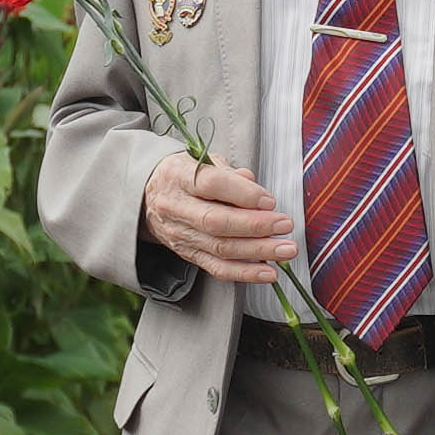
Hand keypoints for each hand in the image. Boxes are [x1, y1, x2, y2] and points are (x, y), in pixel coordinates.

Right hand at [144, 153, 295, 286]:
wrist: (148, 198)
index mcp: (179, 177)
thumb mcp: (200, 161)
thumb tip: (253, 185)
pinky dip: (246, 273)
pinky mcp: (188, 255)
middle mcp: (176, 207)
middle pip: (217, 221)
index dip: (243, 193)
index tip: (269, 200)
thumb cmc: (183, 176)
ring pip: (221, 248)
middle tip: (284, 224)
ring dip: (258, 251)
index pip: (212, 183)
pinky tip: (268, 272)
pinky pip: (218, 268)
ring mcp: (181, 235)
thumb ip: (229, 173)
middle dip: (255, 225)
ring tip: (286, 249)